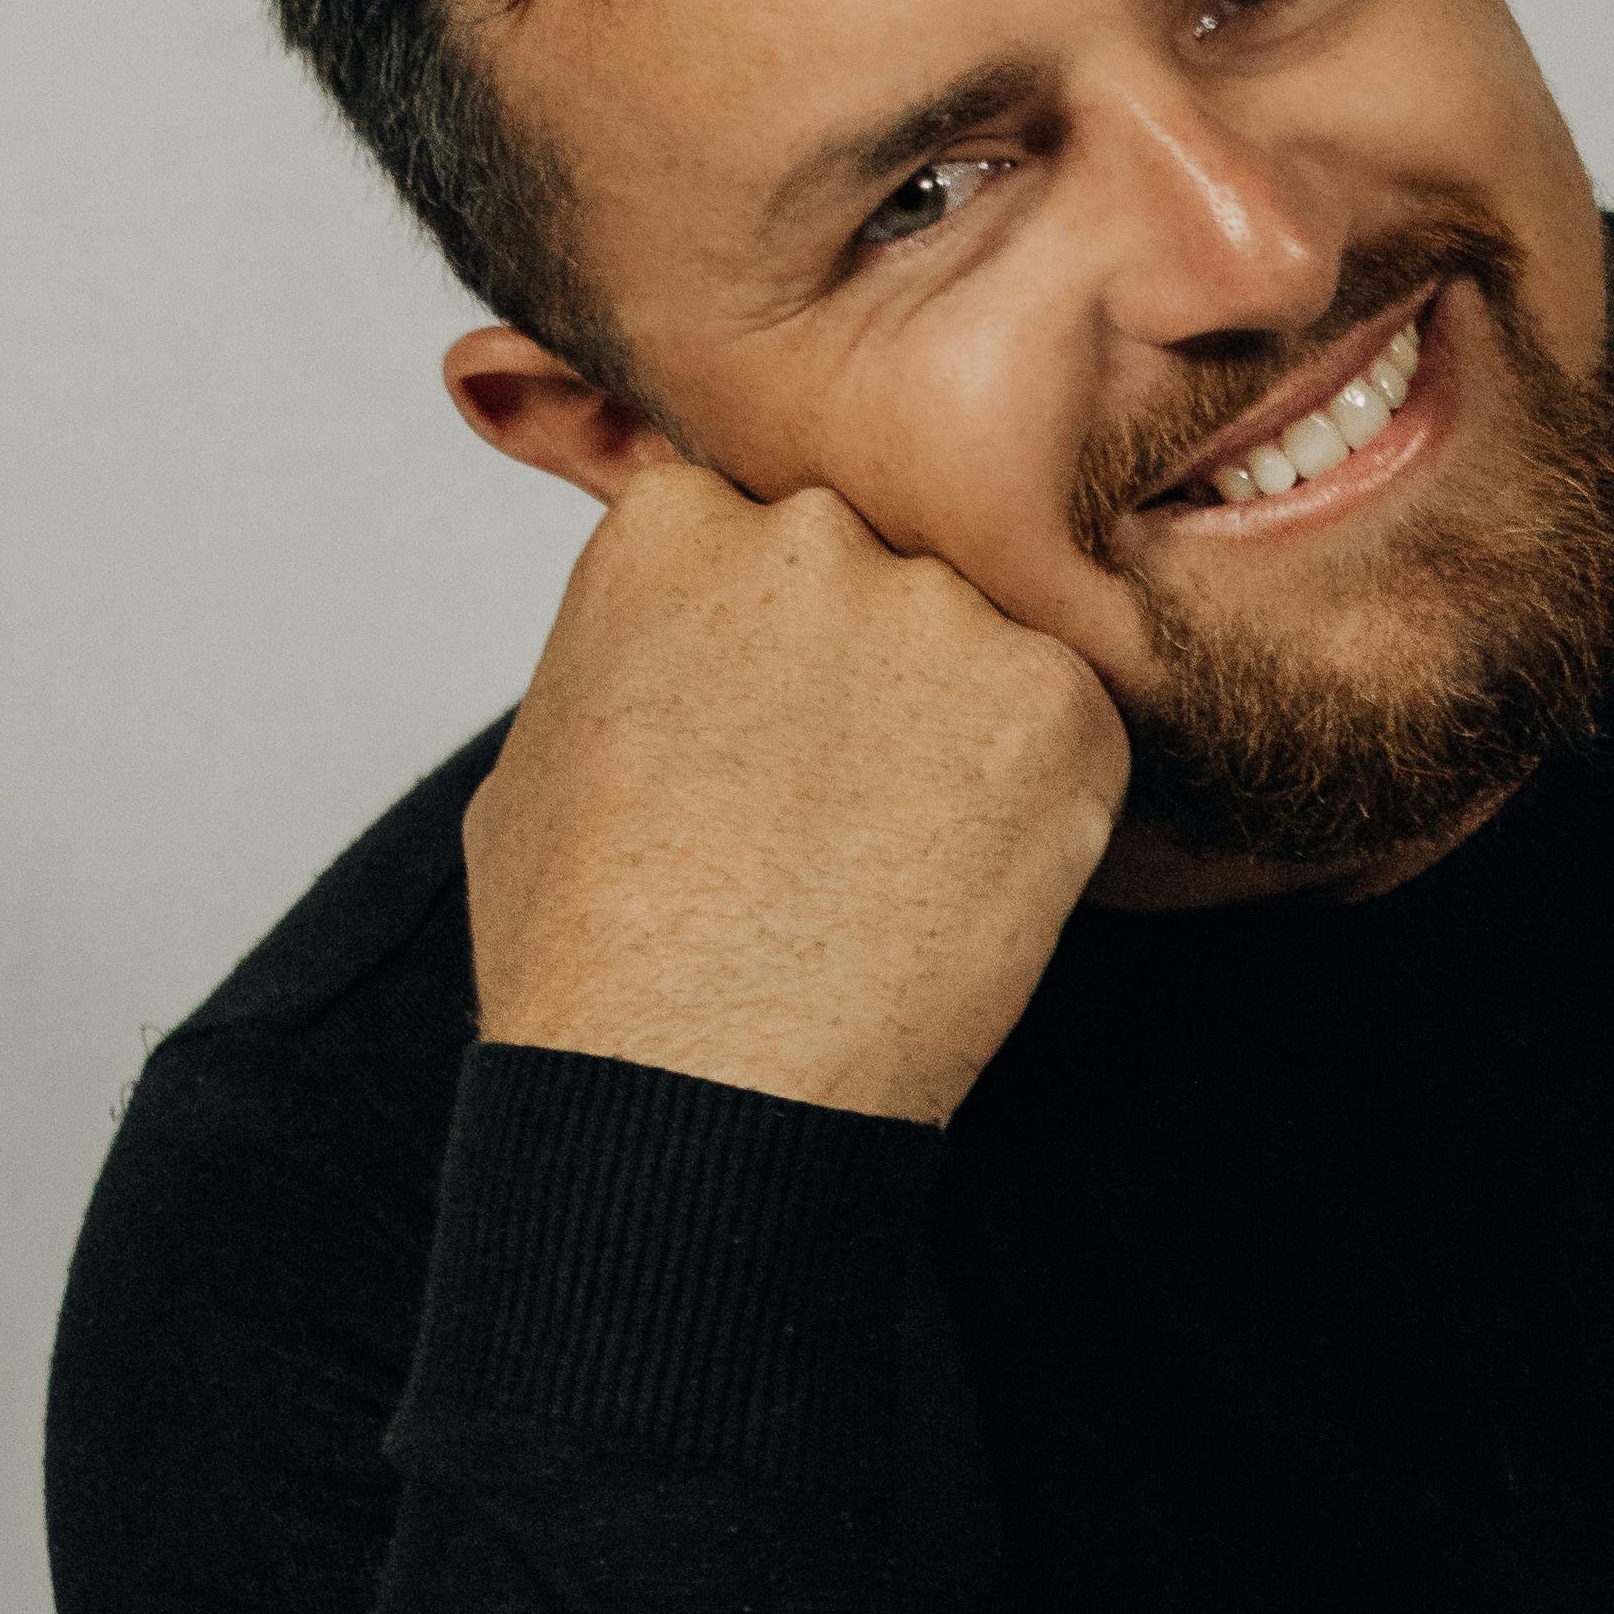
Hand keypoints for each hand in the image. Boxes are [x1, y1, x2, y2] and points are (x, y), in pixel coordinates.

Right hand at [462, 454, 1127, 1123]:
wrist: (691, 1089)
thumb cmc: (593, 956)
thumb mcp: (541, 754)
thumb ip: (631, 653)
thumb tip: (678, 649)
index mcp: (674, 524)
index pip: (767, 540)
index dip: (780, 657)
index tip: (770, 745)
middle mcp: (812, 534)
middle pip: (886, 575)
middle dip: (879, 679)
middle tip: (841, 816)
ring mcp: (940, 612)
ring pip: (984, 651)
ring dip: (965, 741)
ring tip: (892, 868)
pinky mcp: (1055, 702)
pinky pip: (1072, 731)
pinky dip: (1044, 807)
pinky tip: (961, 891)